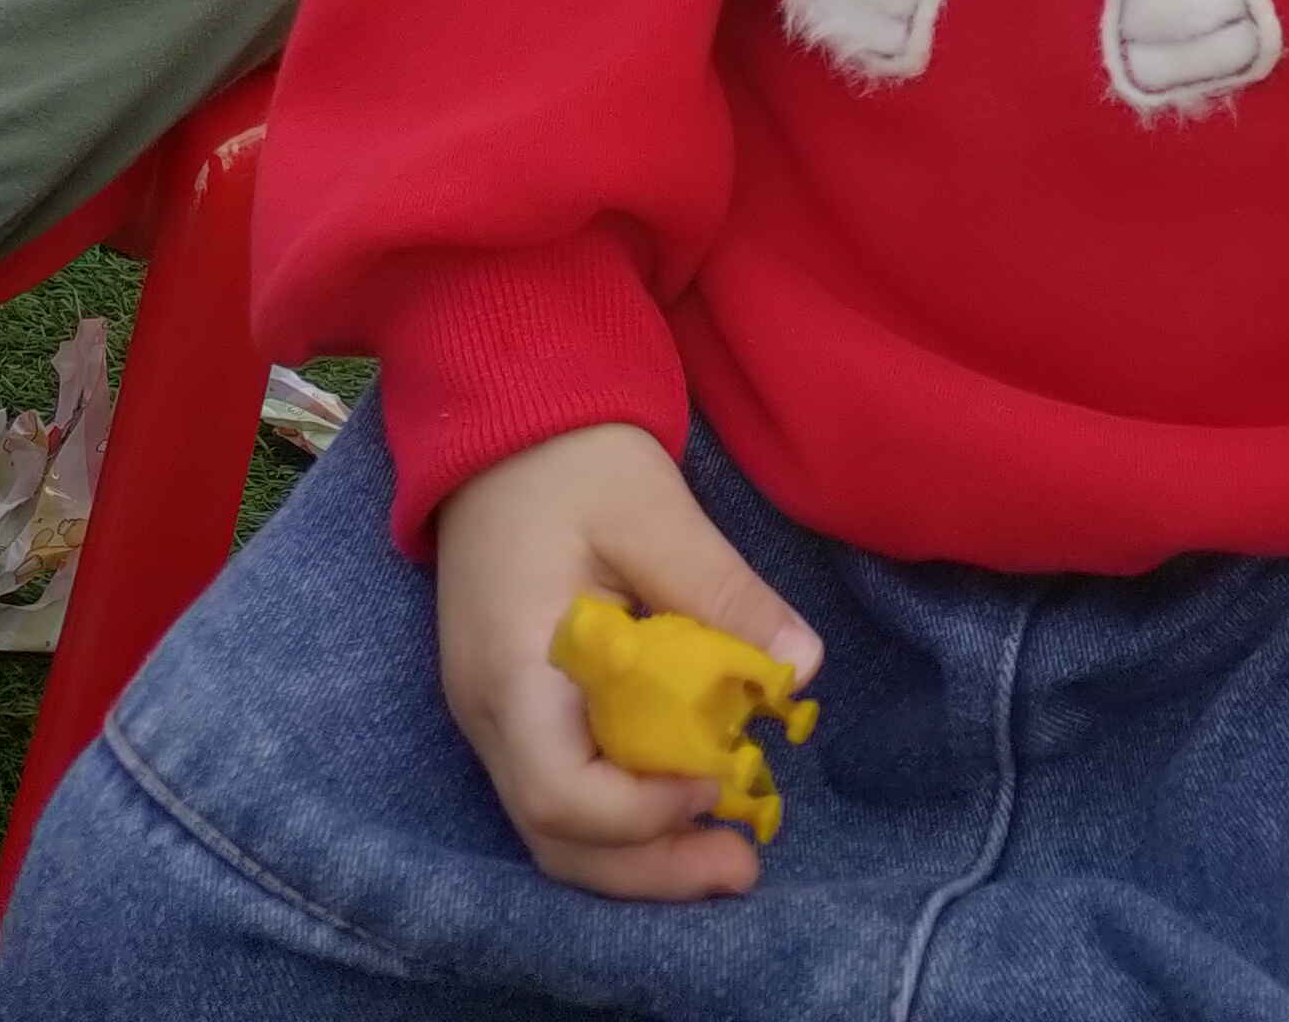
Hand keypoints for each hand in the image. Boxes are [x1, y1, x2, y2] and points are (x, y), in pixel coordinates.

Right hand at [436, 421, 822, 900]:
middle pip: (555, 838)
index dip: (643, 813)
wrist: (502, 420)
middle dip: (650, 868)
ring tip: (727, 856)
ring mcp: (489, 714)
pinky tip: (681, 799)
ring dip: (638, 853)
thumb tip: (802, 667)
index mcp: (512, 669)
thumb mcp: (658, 512)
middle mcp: (486, 712)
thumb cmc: (575, 460)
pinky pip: (556, 788)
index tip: (720, 780)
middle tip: (743, 868)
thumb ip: (723, 593)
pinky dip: (619, 813)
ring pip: (552, 828)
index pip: (561, 795)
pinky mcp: (508, 705)